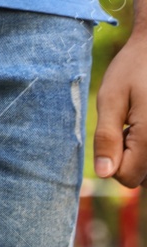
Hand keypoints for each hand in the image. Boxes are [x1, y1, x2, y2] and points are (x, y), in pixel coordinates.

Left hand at [95, 34, 146, 186]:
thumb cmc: (133, 68)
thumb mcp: (111, 99)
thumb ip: (107, 138)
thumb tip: (103, 174)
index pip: (127, 179)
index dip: (112, 161)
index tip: (114, 132)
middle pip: (142, 177)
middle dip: (128, 157)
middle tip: (129, 124)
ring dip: (141, 151)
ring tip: (140, 120)